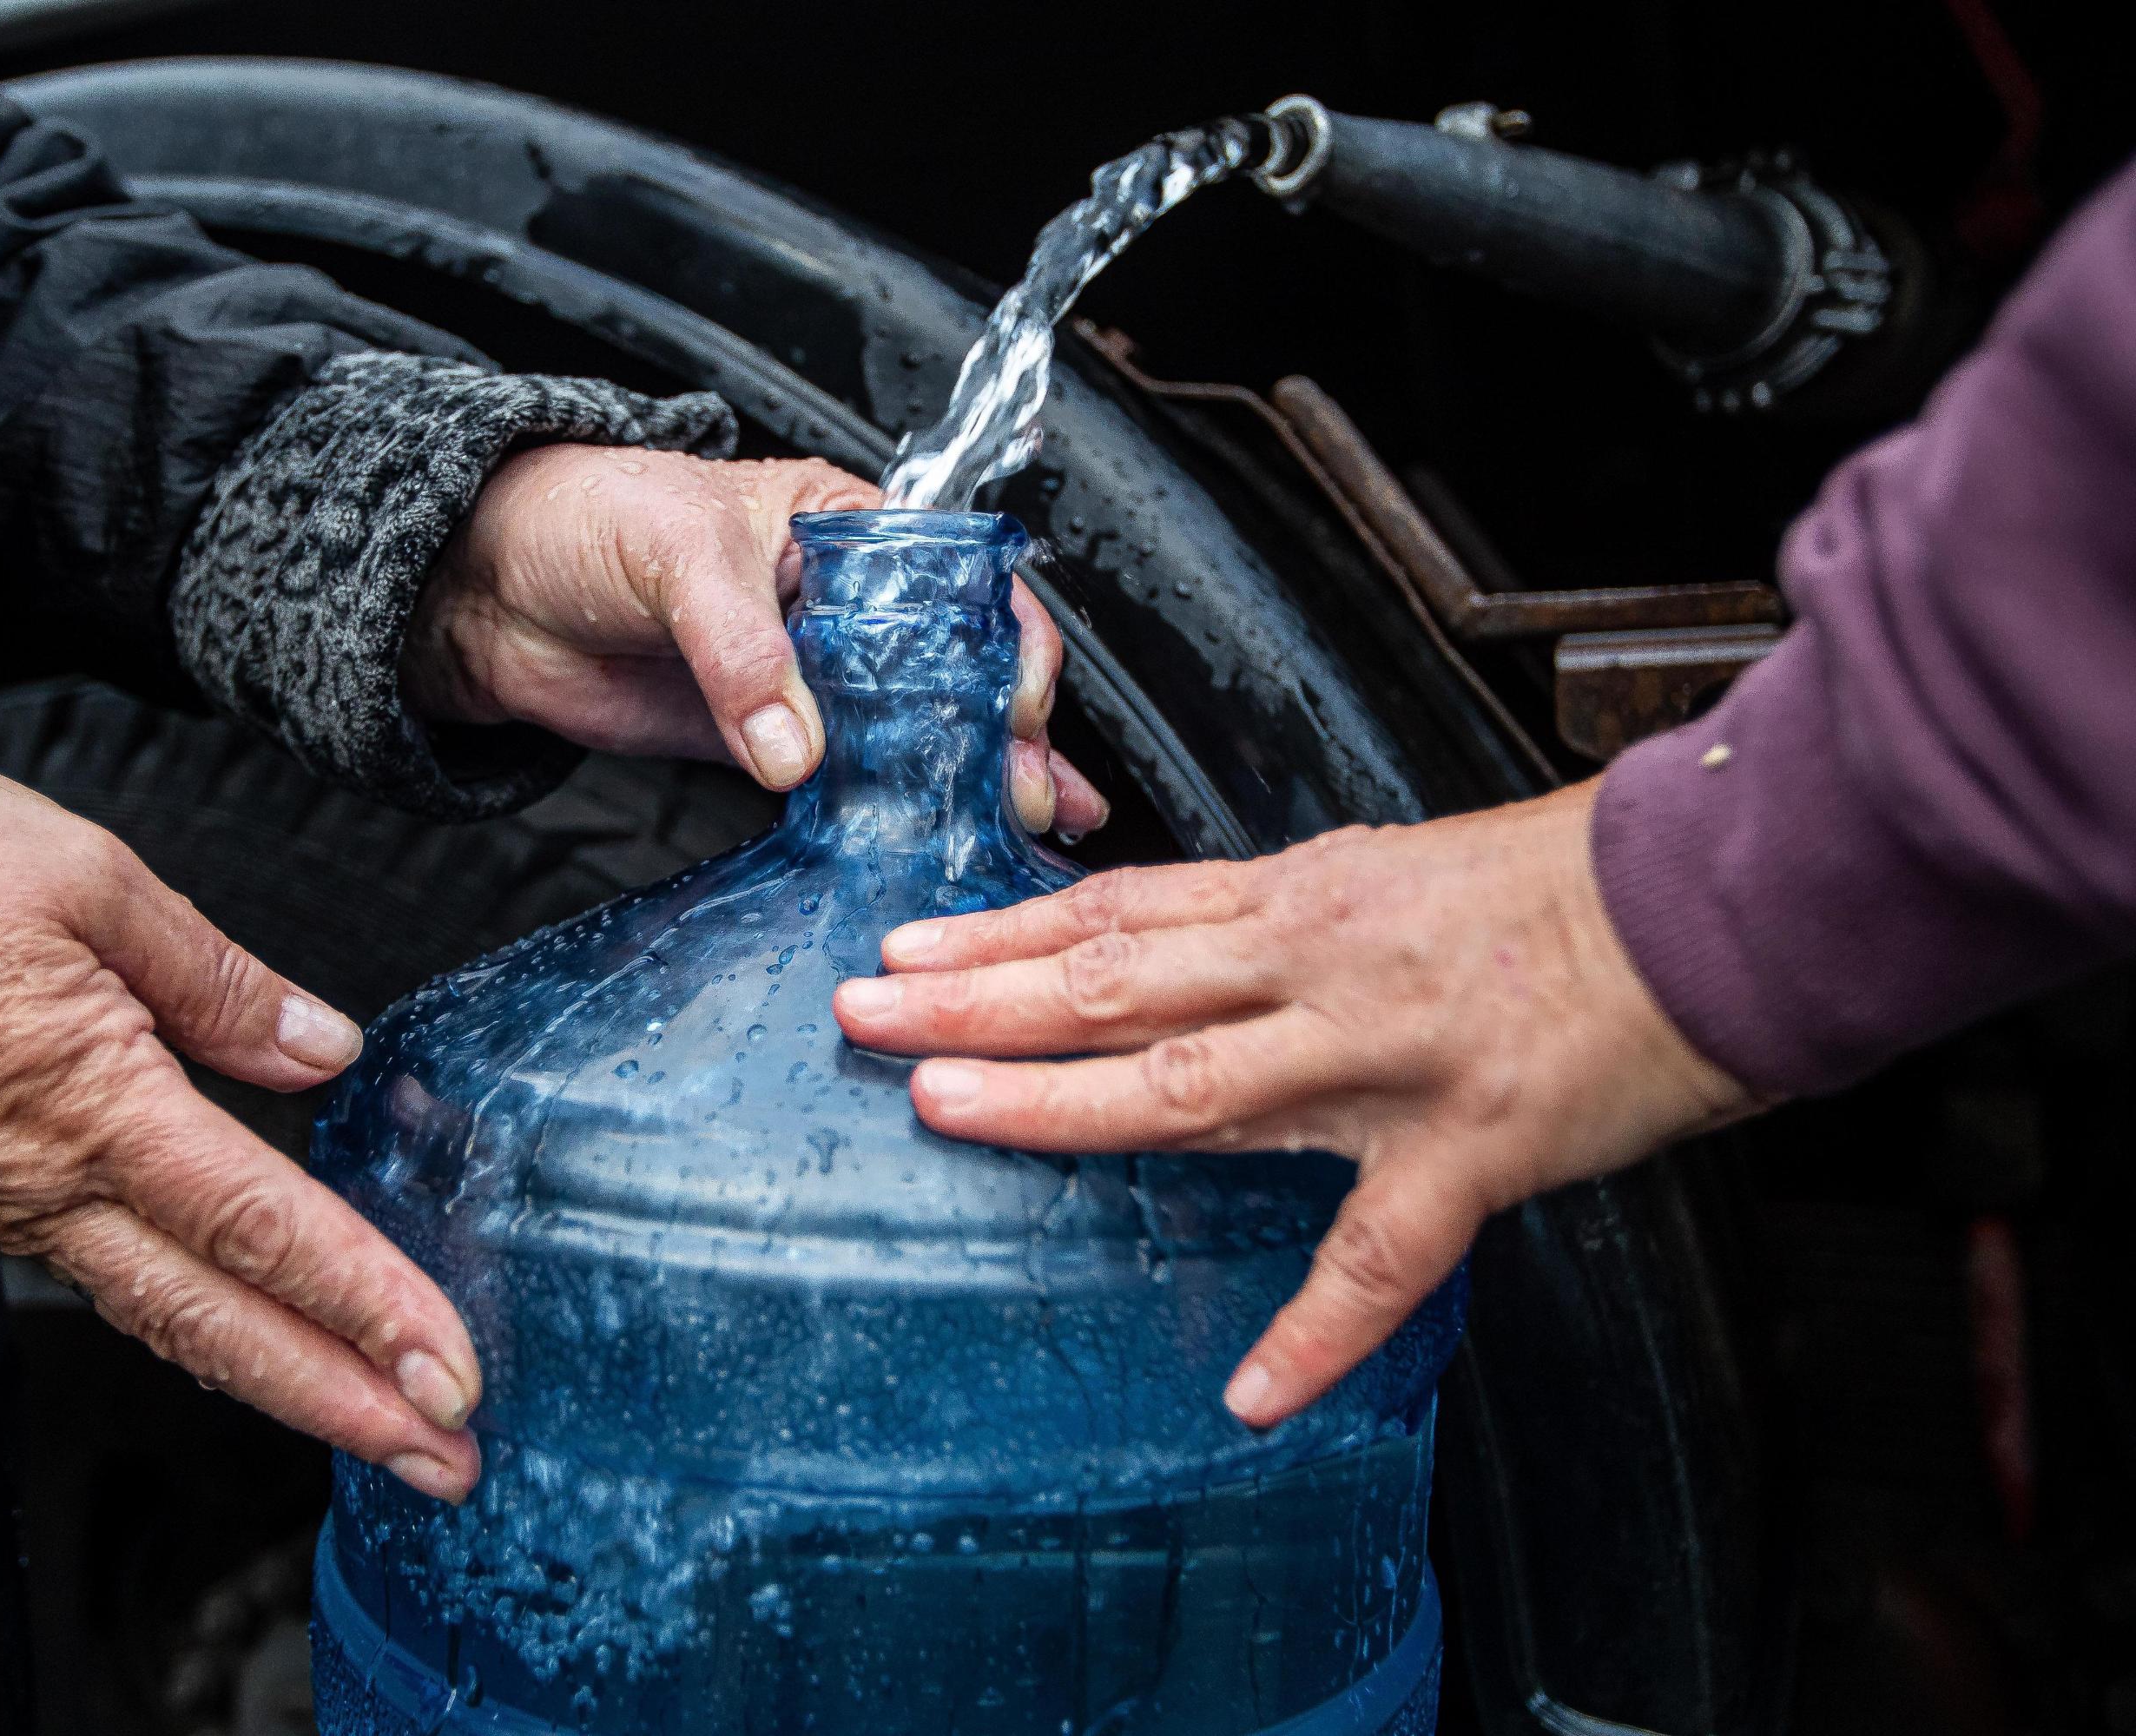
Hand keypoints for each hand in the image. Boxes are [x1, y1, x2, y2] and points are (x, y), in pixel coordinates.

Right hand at [0, 750, 482, 1501]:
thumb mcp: (96, 882)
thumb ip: (222, 982)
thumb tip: (323, 1048)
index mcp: (90, 1106)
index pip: (261, 1228)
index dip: (366, 1304)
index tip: (448, 1365)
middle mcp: (48, 1184)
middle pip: (220, 1323)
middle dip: (345, 1403)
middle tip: (447, 1459)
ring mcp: (13, 1201)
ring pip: (171, 1321)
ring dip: (287, 1383)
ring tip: (385, 1427)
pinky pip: (117, 1285)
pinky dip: (206, 1335)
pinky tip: (263, 1349)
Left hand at [403, 445, 1106, 835]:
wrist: (489, 594)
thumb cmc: (584, 522)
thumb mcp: (677, 556)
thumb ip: (741, 650)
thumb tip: (795, 748)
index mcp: (845, 528)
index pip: (958, 580)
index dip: (1002, 638)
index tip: (1020, 696)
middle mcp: (845, 608)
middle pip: (955, 670)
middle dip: (1008, 729)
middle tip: (1025, 789)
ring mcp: (812, 683)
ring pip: (917, 735)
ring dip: (974, 782)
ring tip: (1025, 828)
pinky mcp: (770, 747)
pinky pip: (849, 784)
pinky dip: (899, 816)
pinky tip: (944, 844)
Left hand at [830, 779, 1753, 1430]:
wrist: (1713, 894)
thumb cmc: (1559, 886)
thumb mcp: (1392, 873)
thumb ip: (1281, 919)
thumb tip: (1176, 937)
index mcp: (1303, 900)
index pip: (1118, 914)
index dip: (999, 932)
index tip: (903, 945)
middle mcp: (1319, 966)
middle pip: (1116, 983)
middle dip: (976, 997)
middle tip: (861, 1012)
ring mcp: (1386, 1059)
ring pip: (1196, 1084)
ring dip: (1062, 1102)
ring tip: (949, 1111)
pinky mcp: (1472, 1147)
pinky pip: (1382, 1258)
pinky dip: (1316, 1333)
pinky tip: (1252, 1393)